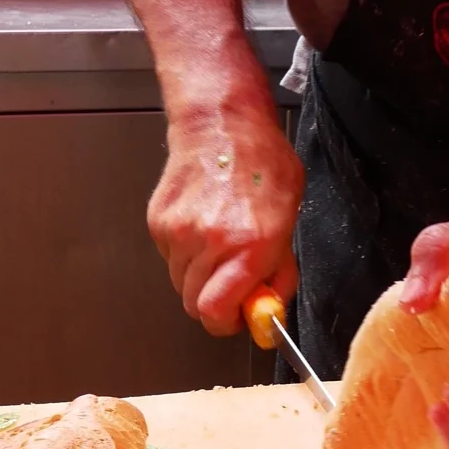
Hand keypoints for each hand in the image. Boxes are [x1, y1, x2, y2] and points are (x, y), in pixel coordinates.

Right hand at [147, 99, 302, 334]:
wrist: (221, 125)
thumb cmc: (261, 164)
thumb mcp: (289, 219)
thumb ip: (279, 271)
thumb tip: (269, 308)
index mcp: (249, 245)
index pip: (216, 312)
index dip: (226, 323)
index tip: (237, 319)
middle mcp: (210, 241)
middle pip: (194, 304)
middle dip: (214, 302)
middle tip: (231, 283)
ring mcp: (178, 232)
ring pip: (181, 282)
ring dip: (199, 276)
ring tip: (218, 244)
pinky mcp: (158, 223)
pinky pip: (169, 258)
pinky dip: (185, 253)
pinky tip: (202, 226)